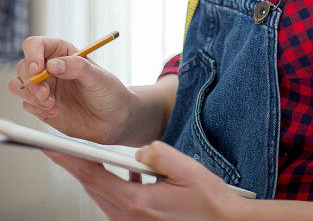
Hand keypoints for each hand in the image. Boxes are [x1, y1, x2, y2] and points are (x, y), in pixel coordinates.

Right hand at [7, 36, 135, 143]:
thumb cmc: (109, 92)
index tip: (38, 69)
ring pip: (19, 85)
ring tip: (51, 104)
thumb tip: (53, 64)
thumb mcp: (98, 77)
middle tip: (46, 94)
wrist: (113, 119)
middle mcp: (50, 67)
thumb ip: (77, 67)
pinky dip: (36, 109)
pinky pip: (27, 104)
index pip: (36, 45)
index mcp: (63, 52)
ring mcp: (45, 87)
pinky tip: (55, 111)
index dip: (32, 54)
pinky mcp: (41, 106)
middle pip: (23, 66)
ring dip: (30, 95)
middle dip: (31, 80)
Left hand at [41, 142, 246, 220]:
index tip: (54, 148)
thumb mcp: (187, 169)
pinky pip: (119, 202)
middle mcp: (131, 217)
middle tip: (64, 148)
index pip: (94, 177)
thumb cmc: (209, 201)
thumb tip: (139, 149)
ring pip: (105, 196)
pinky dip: (116, 186)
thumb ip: (159, 153)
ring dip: (98, 176)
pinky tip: (130, 174)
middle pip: (94, 188)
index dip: (70, 161)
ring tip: (92, 157)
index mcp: (138, 202)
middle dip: (79, 166)